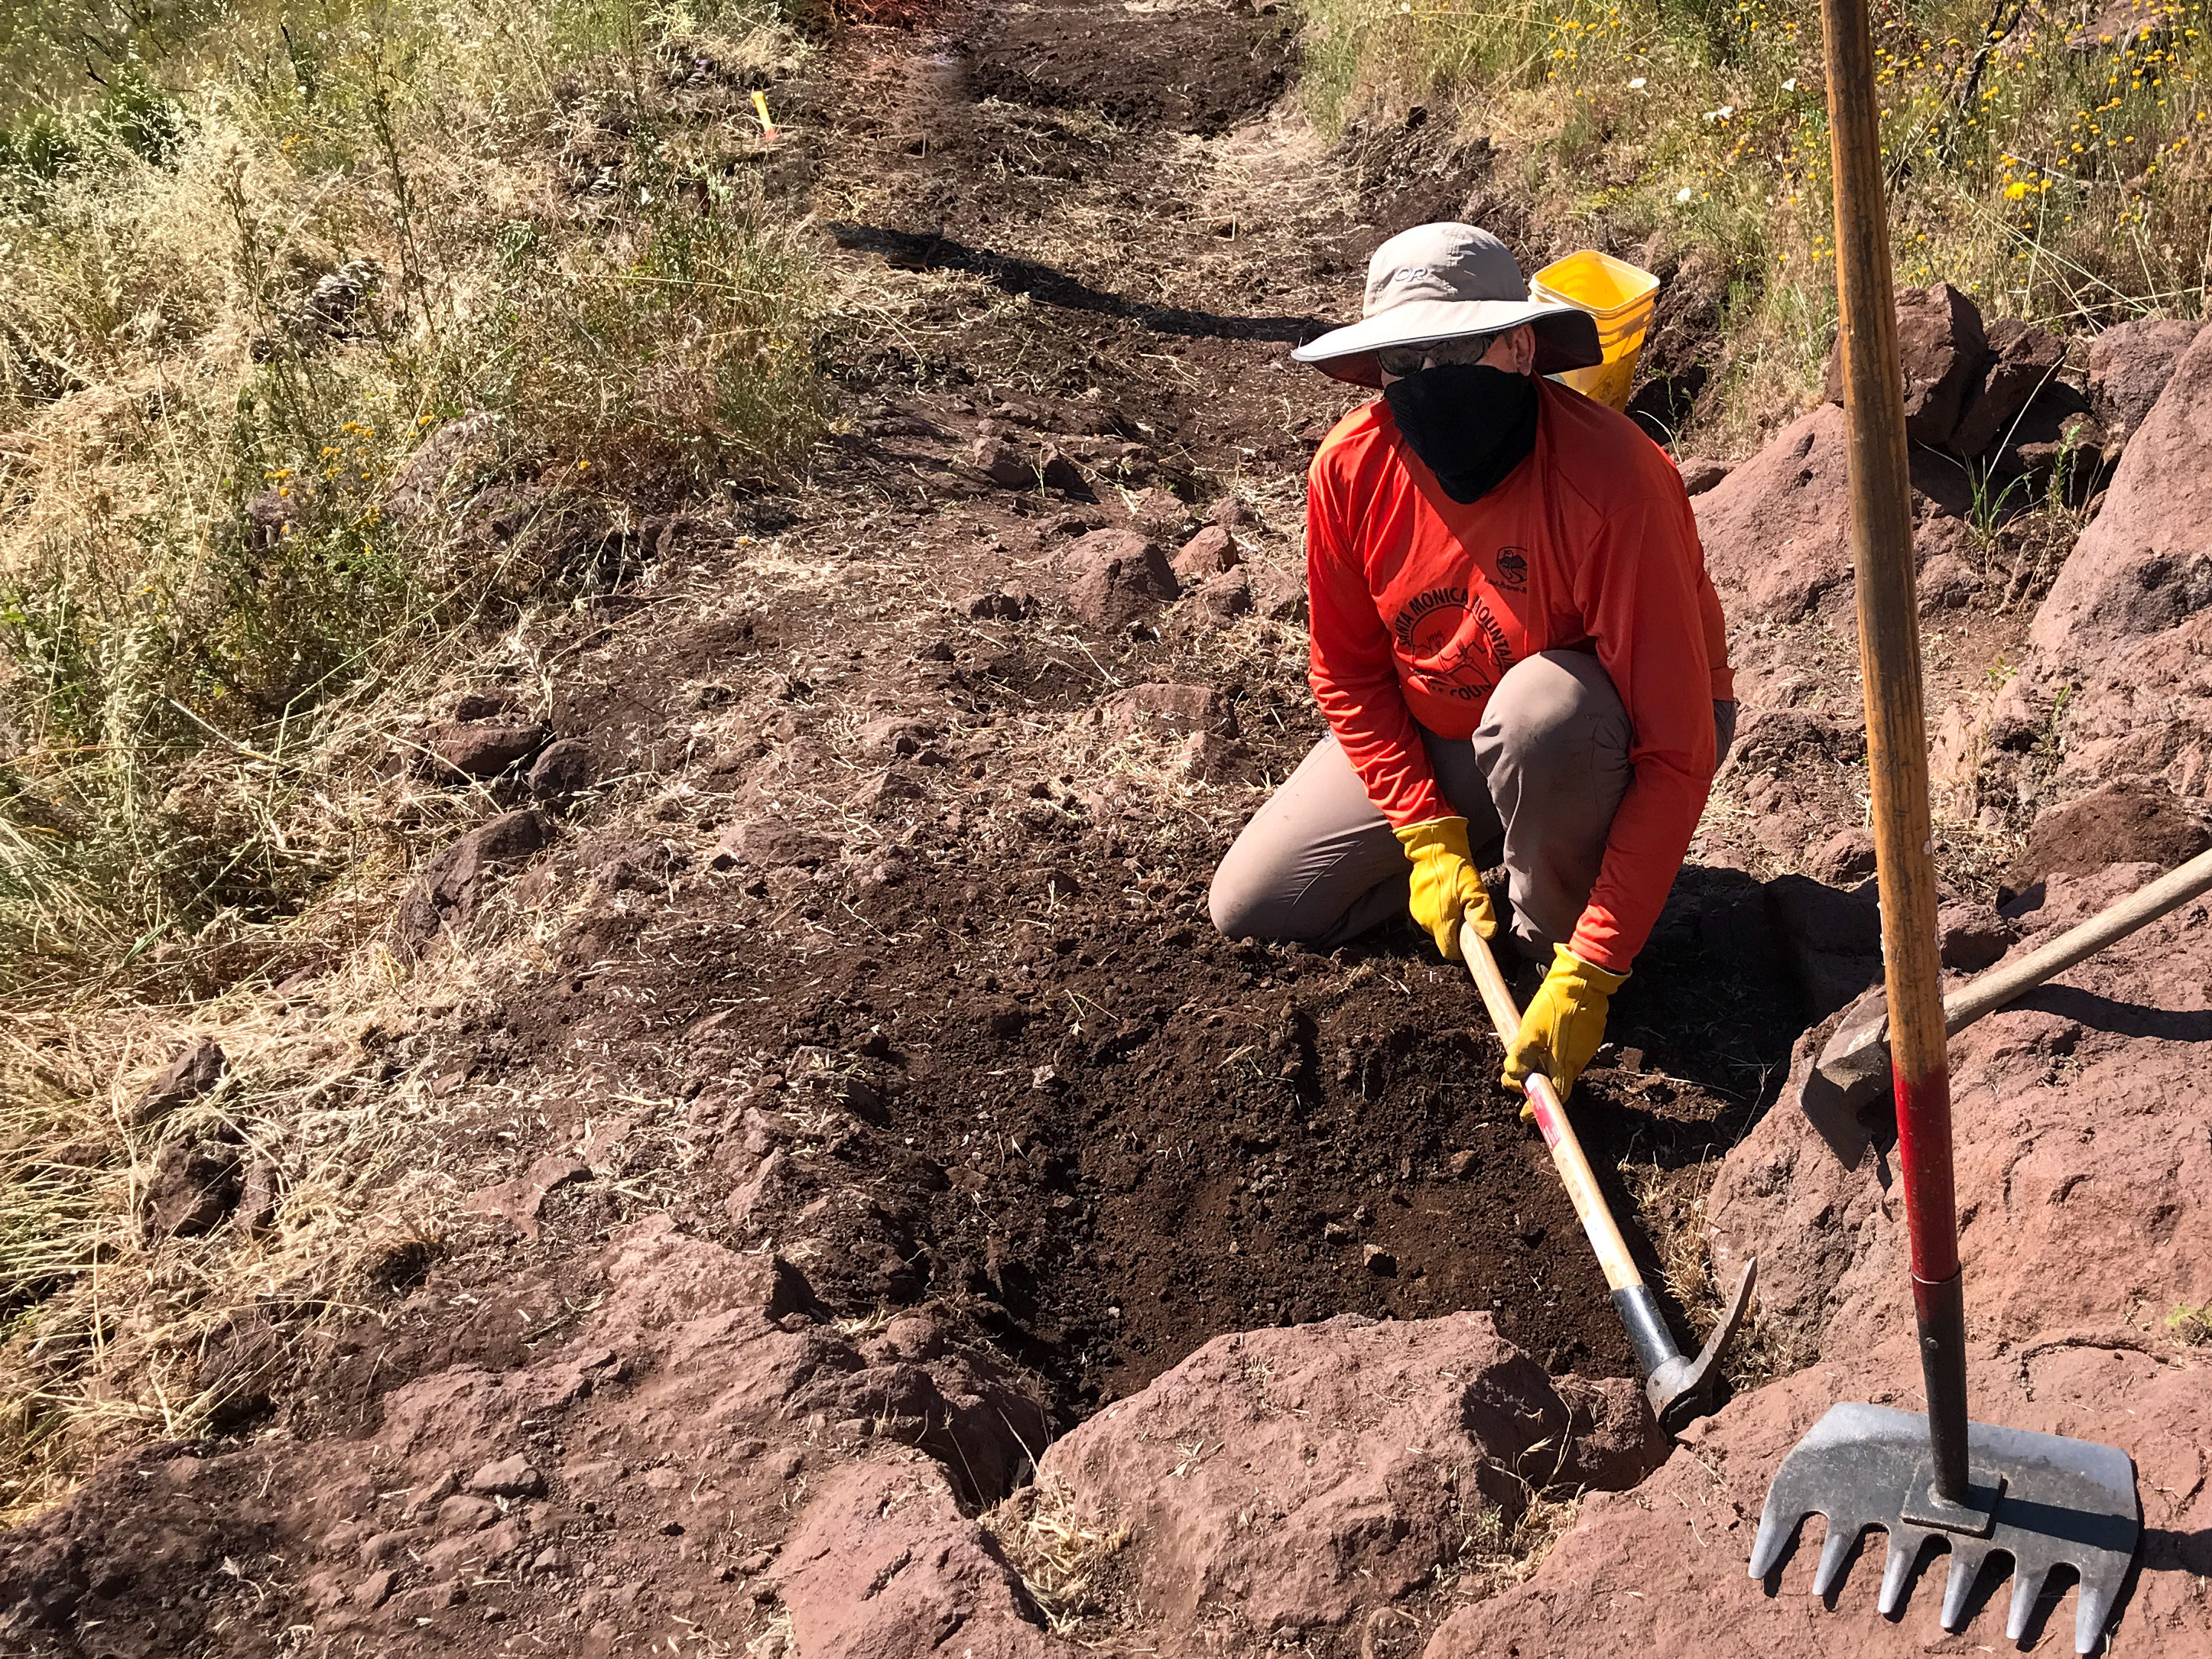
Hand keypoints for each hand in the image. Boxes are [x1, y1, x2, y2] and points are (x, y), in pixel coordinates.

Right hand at [1393, 816, 1496, 960]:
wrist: (1433, 847)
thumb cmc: (1455, 868)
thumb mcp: (1474, 889)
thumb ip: (1480, 913)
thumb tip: (1488, 934)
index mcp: (1440, 922)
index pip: (1450, 951)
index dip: (1462, 948)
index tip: (1470, 936)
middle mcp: (1425, 921)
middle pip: (1444, 938)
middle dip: (1456, 930)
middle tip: (1465, 910)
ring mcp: (1417, 912)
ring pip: (1436, 926)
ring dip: (1446, 919)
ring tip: (1455, 899)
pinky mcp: (1414, 903)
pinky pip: (1429, 914)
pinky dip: (1438, 909)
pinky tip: (1445, 893)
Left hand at [1503, 945, 1627, 1102]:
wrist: (1583, 979)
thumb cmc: (1555, 1004)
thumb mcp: (1529, 1030)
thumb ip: (1521, 1056)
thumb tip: (1514, 1077)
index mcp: (1564, 1064)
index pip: (1554, 1096)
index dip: (1538, 1108)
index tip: (1525, 1115)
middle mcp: (1577, 1061)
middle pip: (1555, 1083)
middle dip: (1533, 1084)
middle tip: (1513, 1078)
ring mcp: (1585, 1049)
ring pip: (1560, 1067)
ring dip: (1541, 1067)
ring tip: (1524, 1057)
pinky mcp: (1588, 1037)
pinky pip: (1567, 1054)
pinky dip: (1552, 1055)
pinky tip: (1541, 1044)